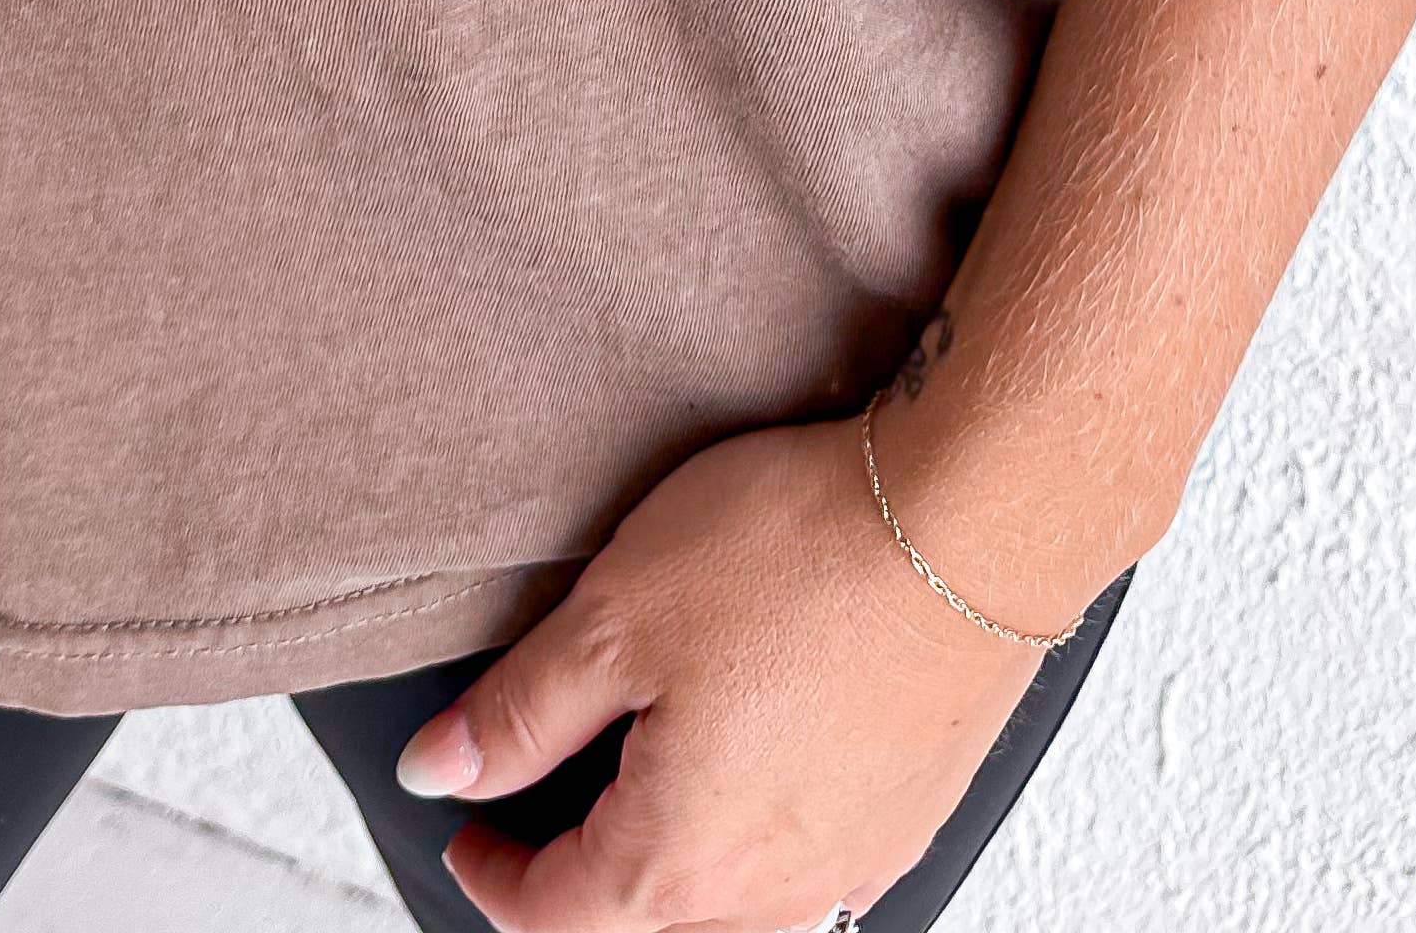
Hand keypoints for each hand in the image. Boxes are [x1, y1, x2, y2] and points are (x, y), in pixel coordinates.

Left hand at [394, 416, 1061, 930]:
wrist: (974, 522)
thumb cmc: (802, 558)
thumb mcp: (614, 616)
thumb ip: (518, 712)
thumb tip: (440, 770)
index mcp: (680, 865)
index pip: (551, 915)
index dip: (490, 870)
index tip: (467, 827)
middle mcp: (771, 891)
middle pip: (643, 920)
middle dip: (579, 874)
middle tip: (539, 806)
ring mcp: (850, 858)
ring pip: (728, 894)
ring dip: (670, 849)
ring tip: (638, 762)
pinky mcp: (905, 811)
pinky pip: (804, 851)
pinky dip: (751, 818)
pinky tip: (750, 743)